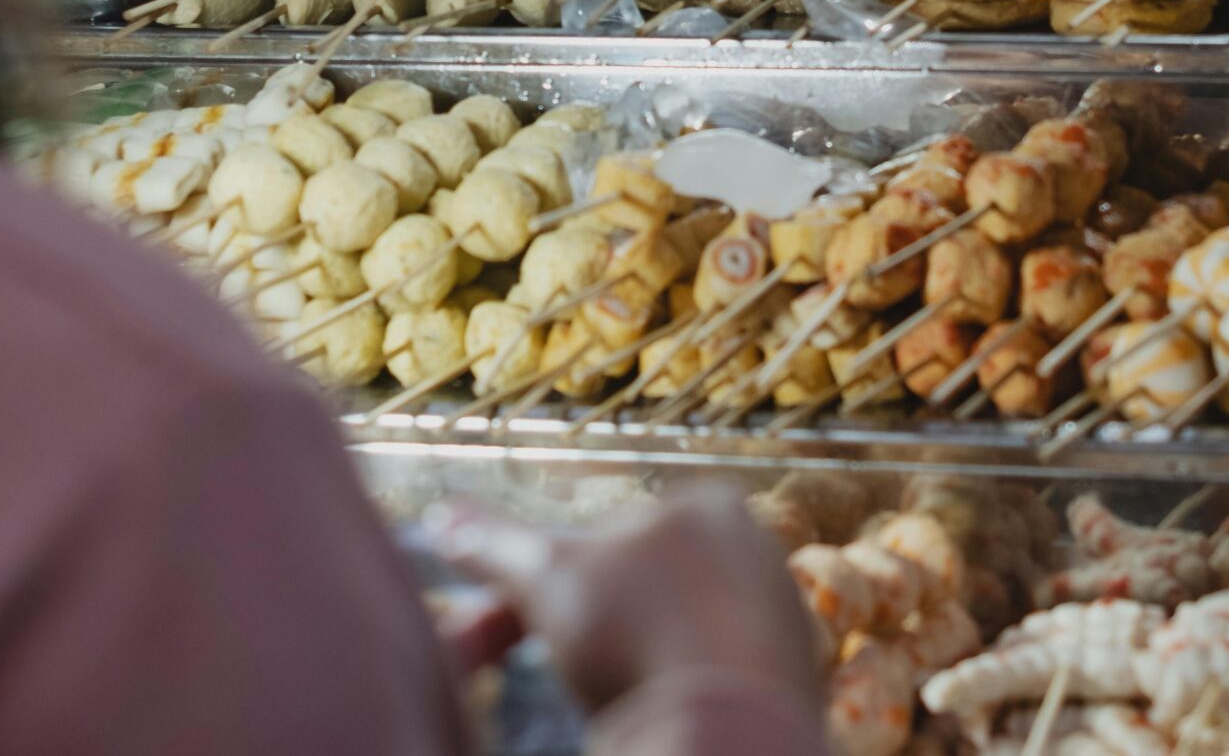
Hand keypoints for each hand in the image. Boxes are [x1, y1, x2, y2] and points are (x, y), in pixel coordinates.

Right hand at [432, 488, 821, 713]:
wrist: (729, 722)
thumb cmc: (640, 631)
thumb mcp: (548, 577)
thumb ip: (495, 544)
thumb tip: (441, 517)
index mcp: (705, 504)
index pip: (597, 539)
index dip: (532, 589)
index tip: (488, 640)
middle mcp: (752, 548)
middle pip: (633, 588)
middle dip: (574, 631)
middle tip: (549, 674)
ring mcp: (775, 614)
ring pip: (670, 633)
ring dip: (624, 664)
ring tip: (608, 698)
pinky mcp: (787, 675)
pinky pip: (711, 675)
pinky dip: (675, 691)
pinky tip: (654, 714)